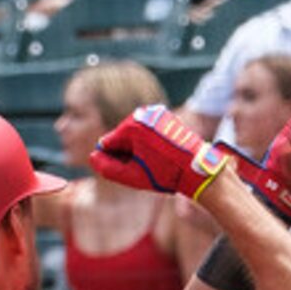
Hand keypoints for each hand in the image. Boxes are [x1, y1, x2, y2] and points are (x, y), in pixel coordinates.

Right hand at [91, 105, 229, 196]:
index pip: (107, 144)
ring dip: (137, 148)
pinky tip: (160, 155)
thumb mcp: (131, 176)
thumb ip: (107, 168)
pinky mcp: (165, 116)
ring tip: (154, 162)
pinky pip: (147, 130)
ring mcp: (155, 113)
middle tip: (143, 169)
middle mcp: (142, 114)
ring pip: (134, 134)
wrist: (197, 167)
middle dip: (125, 153)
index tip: (130, 171)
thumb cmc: (165, 173)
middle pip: (120, 137)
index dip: (112, 161)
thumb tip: (93, 157)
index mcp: (132, 126)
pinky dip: (148, 142)